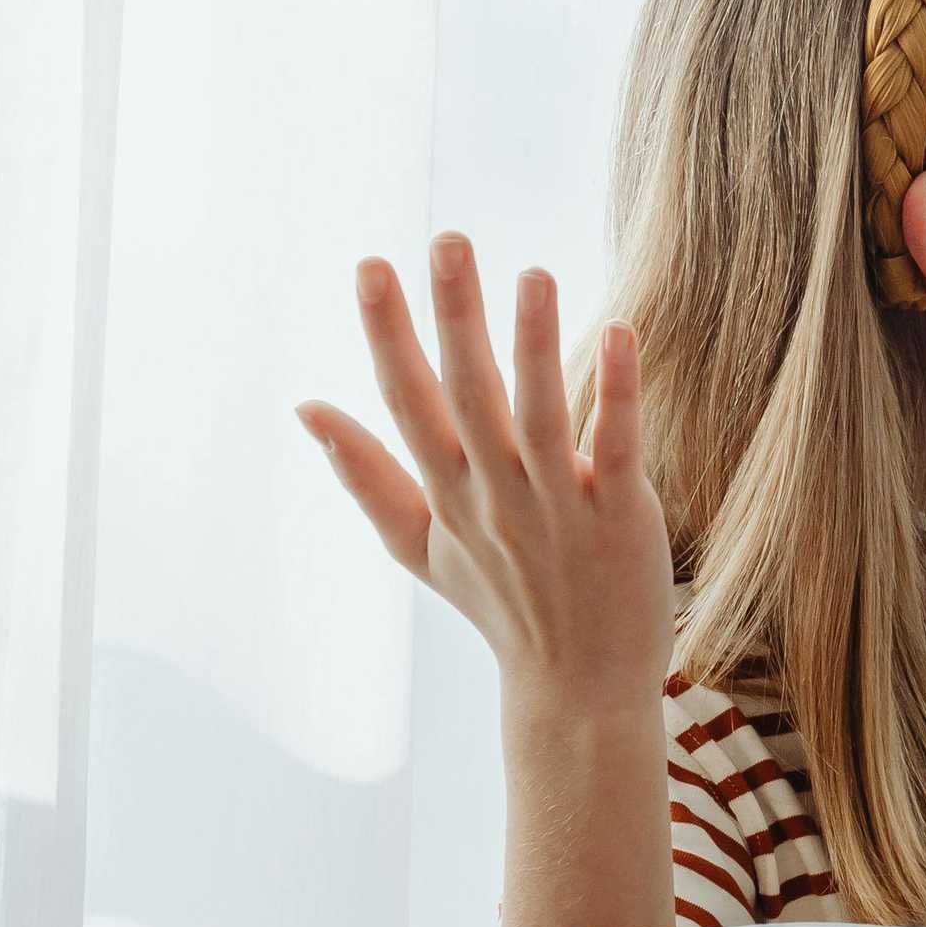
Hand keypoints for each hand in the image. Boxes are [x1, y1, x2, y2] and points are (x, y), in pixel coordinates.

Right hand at [299, 235, 672, 726]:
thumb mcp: (419, 546)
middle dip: (452, 318)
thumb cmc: (502, 603)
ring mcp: (555, 508)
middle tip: (447, 240)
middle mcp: (493, 496)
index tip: (369, 265)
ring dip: (534, 343)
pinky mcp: (619, 517)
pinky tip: (618, 333)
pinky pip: (614, 446)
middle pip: (465, 395)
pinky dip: (615, 392)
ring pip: (537, 414)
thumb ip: (365, 475)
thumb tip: (305, 406)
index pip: (407, 402)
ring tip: (533, 272)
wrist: (578, 686)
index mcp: (446, 494)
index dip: (387, 334)